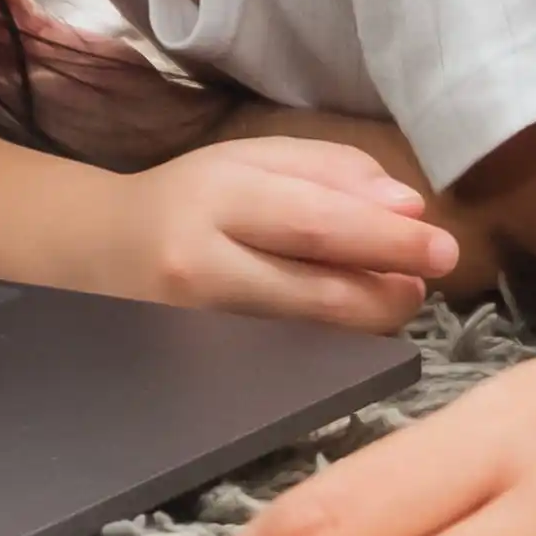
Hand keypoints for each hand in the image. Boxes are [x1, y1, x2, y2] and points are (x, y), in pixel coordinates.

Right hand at [102, 135, 464, 331]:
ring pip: (313, 339)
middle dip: (391, 291)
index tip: (443, 246)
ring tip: (390, 293)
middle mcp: (202, 268)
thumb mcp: (251, 160)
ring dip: (368, 319)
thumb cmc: (188, 199)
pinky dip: (331, 346)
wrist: (92, 254)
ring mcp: (199, 332)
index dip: (390, 240)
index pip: (319, 224)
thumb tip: (408, 208)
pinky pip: (288, 366)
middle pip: (321, 293)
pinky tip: (342, 324)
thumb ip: (331, 171)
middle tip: (427, 278)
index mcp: (217, 197)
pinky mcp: (203, 375)